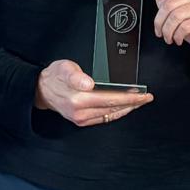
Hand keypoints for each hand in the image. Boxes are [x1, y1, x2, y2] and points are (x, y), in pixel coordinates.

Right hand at [34, 59, 151, 126]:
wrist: (42, 89)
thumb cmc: (55, 77)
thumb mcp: (64, 68)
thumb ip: (75, 75)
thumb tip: (88, 83)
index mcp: (79, 99)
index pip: (111, 99)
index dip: (130, 97)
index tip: (143, 95)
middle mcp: (81, 112)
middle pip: (114, 108)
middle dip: (133, 103)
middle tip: (147, 97)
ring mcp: (81, 119)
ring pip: (111, 115)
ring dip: (126, 109)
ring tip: (139, 102)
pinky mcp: (81, 121)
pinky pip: (104, 119)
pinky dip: (116, 113)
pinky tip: (124, 108)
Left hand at [138, 0, 189, 54]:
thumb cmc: (187, 17)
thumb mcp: (169, 0)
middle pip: (169, 4)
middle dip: (160, 22)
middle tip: (159, 30)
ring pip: (176, 17)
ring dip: (168, 31)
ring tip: (168, 36)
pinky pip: (185, 27)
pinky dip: (177, 35)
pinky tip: (177, 38)